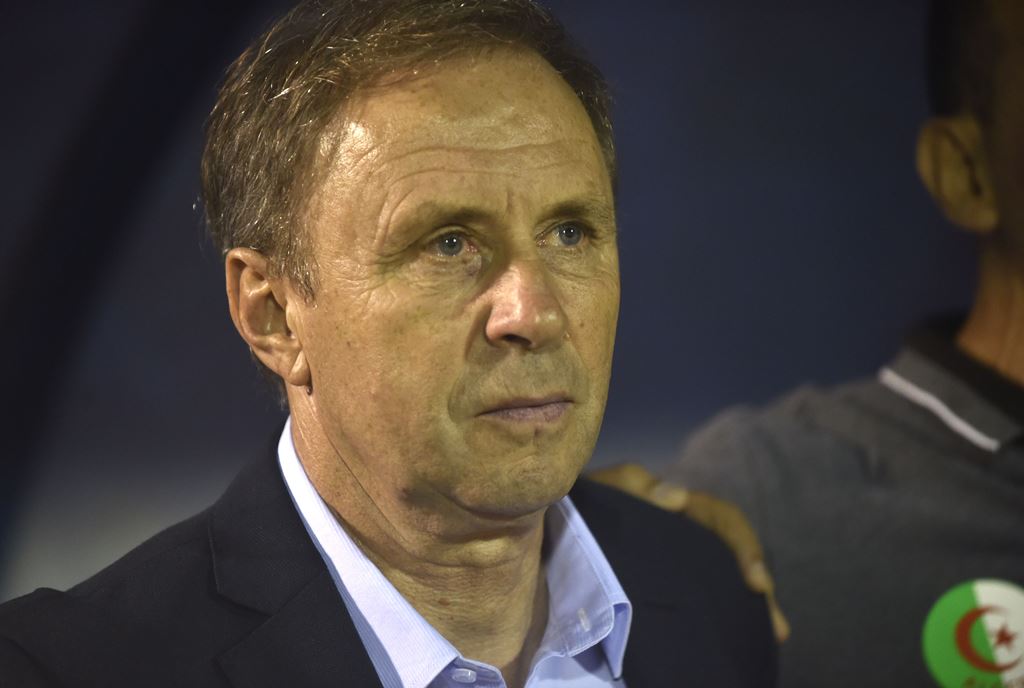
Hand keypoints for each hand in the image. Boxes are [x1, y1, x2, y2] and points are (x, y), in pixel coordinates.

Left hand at [587, 463, 790, 642]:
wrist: (553, 531)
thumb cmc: (583, 505)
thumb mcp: (604, 487)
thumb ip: (632, 482)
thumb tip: (678, 496)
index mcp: (678, 508)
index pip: (724, 520)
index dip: (745, 546)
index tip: (756, 580)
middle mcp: (687, 532)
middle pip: (733, 554)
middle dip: (758, 585)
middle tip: (773, 624)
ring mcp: (680, 559)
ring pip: (723, 578)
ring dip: (749, 605)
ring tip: (771, 635)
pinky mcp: (667, 584)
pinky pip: (701, 598)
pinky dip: (722, 614)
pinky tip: (740, 637)